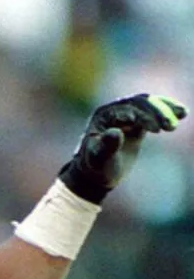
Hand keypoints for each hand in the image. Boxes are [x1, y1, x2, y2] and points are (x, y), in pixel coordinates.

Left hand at [58, 93, 186, 203]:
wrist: (96, 175)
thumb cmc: (96, 167)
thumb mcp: (99, 159)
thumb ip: (106, 146)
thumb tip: (116, 132)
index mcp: (103, 115)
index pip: (128, 110)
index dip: (143, 118)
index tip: (157, 130)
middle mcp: (114, 110)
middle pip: (140, 103)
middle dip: (157, 112)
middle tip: (171, 127)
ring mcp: (126, 114)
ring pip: (149, 105)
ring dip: (166, 109)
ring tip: (182, 116)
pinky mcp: (136, 121)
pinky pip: (154, 112)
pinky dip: (168, 111)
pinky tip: (182, 113)